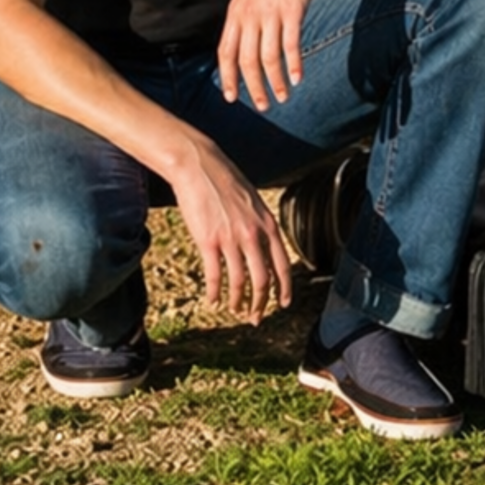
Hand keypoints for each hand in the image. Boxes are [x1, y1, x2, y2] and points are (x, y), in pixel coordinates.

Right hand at [160, 131, 291, 321]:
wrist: (199, 166)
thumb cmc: (225, 181)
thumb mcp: (254, 201)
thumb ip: (260, 224)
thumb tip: (263, 245)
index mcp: (267, 225)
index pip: (283, 265)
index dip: (284, 289)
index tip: (283, 304)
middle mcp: (253, 235)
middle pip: (263, 280)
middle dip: (261, 303)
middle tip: (255, 317)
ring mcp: (230, 239)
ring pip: (239, 282)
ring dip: (238, 302)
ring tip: (234, 311)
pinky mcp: (208, 241)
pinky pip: (215, 276)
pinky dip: (215, 293)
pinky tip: (213, 301)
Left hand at [218, 0, 327, 110]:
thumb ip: (247, 16)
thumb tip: (245, 41)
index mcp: (237, 12)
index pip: (226, 52)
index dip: (228, 78)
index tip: (233, 98)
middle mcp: (249, 14)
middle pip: (246, 61)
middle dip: (254, 88)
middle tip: (264, 106)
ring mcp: (270, 12)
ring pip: (268, 57)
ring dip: (275, 82)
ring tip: (284, 98)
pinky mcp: (292, 9)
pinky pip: (291, 44)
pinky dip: (294, 65)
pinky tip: (298, 78)